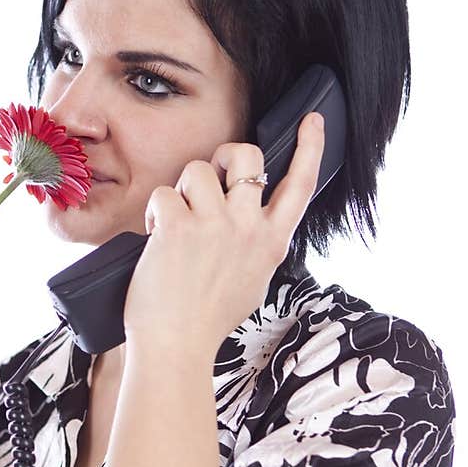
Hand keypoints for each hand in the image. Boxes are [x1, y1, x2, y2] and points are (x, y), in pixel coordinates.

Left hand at [122, 112, 324, 358]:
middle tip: (210, 179)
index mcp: (271, 242)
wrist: (177, 347)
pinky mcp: (179, 227)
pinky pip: (165, 194)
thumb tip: (248, 217)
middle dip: (225, 155)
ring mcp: (216, 226)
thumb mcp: (251, 281)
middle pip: (248, 157)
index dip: (311, 146)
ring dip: (181, 191)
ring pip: (198, 169)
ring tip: (175, 224)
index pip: (301, 184)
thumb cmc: (207, 319)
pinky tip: (156, 239)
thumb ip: (254, 244)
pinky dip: (154, 214)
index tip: (313, 119)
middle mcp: (249, 229)